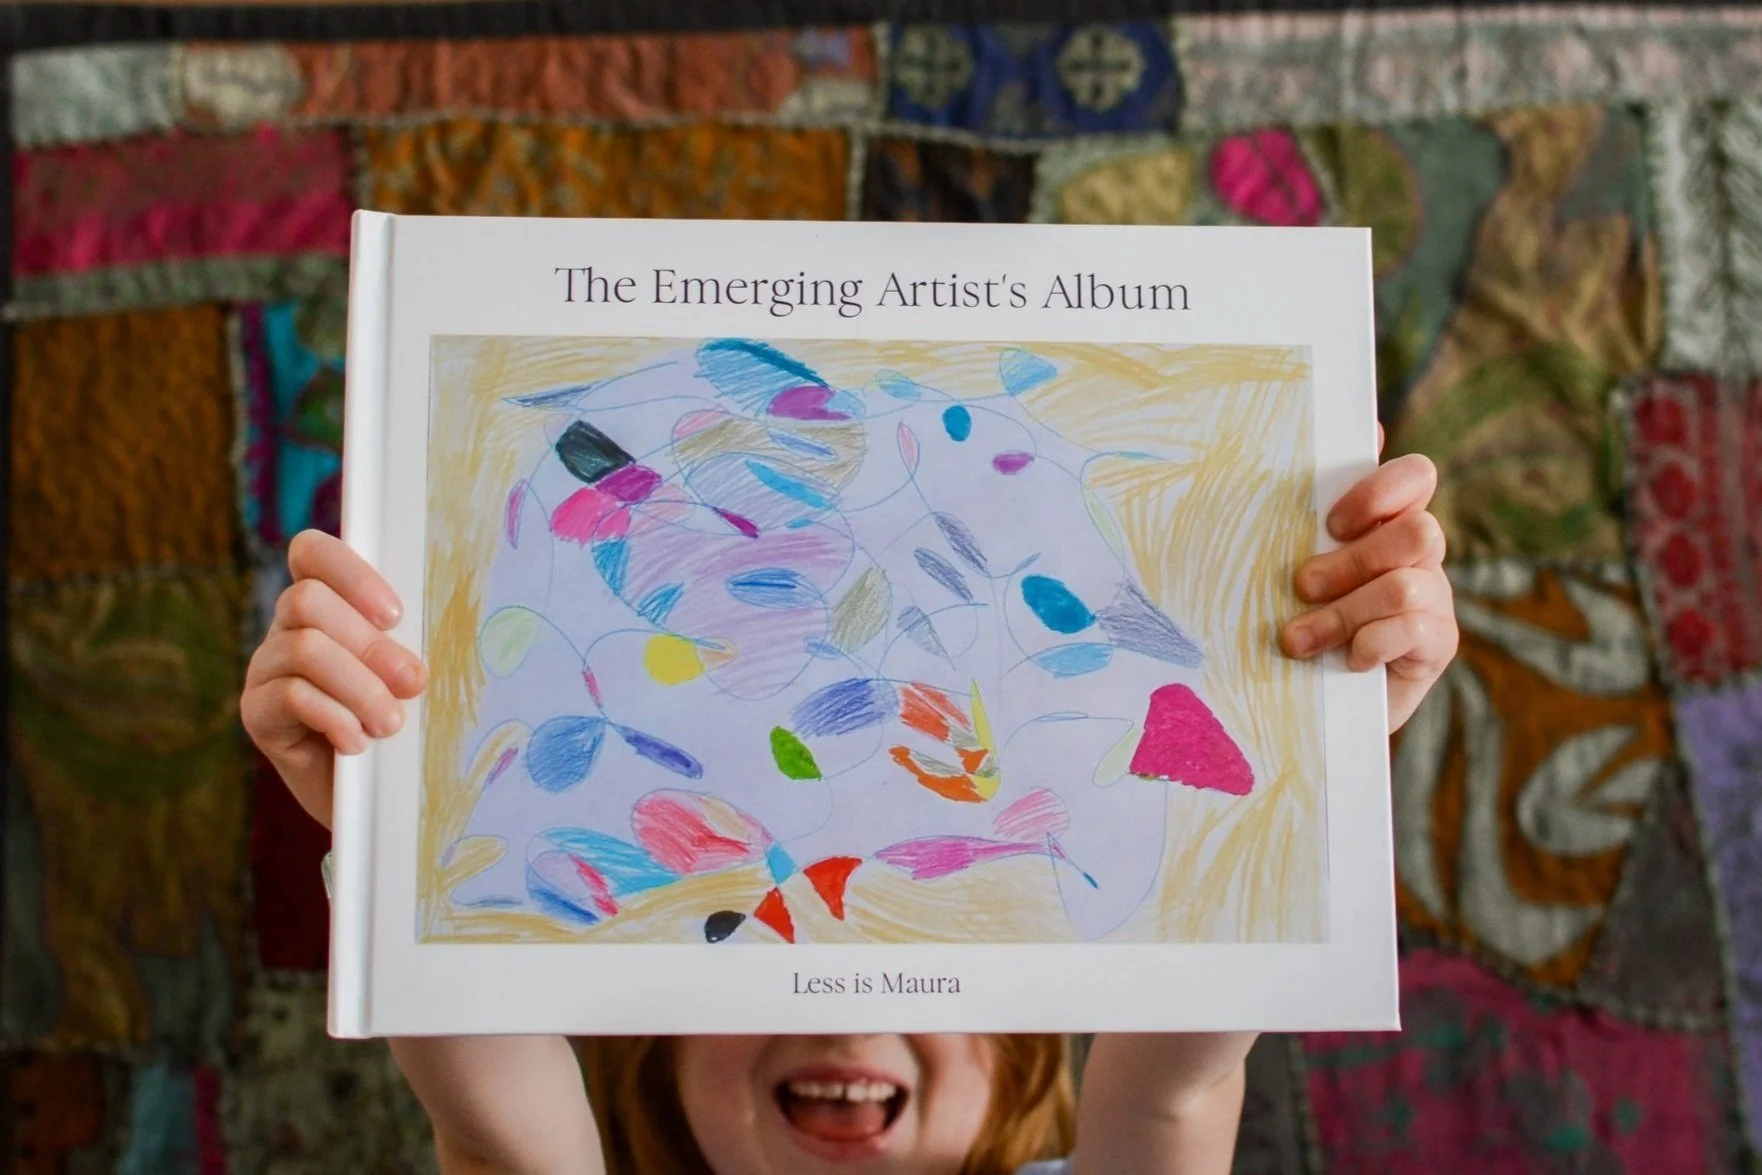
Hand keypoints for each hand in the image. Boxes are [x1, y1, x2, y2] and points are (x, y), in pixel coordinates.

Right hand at [241, 530, 426, 828]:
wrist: (368, 798)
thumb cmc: (393, 727)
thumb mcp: (403, 679)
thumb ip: (402, 649)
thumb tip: (417, 660)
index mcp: (323, 606)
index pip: (311, 554)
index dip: (349, 571)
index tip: (395, 615)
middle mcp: (285, 629)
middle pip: (307, 601)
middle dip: (369, 644)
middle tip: (412, 683)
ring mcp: (265, 669)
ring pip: (303, 649)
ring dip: (358, 687)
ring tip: (390, 724)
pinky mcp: (256, 713)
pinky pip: (290, 696)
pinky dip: (333, 717)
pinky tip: (357, 743)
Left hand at [1280, 427, 1456, 731]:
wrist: (1317, 705)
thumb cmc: (1300, 623)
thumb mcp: (1289, 571)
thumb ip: (1303, 522)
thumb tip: (1325, 459)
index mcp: (1387, 524)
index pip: (1416, 476)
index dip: (1379, 491)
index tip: (1332, 525)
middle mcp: (1419, 557)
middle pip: (1418, 530)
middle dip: (1353, 561)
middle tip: (1303, 586)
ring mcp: (1434, 600)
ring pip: (1406, 584)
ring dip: (1343, 613)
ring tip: (1298, 640)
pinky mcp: (1437, 646)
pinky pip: (1413, 628)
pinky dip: (1370, 643)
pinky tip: (1348, 660)